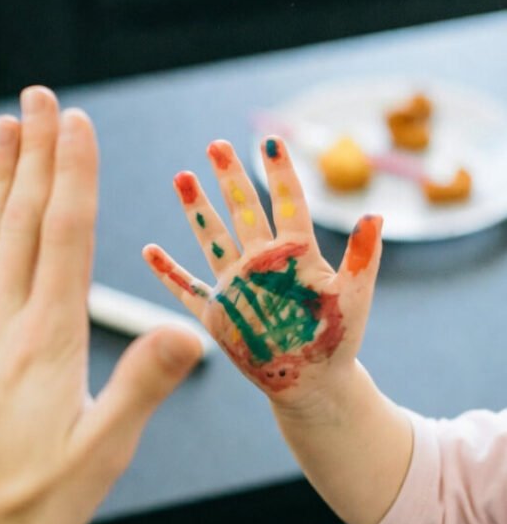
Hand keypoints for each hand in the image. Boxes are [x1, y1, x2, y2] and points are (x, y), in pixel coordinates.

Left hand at [0, 87, 201, 523]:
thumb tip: (186, 330)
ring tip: (2, 130)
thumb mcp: (101, 453)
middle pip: (24, 222)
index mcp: (49, 339)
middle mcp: (3, 324)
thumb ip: (141, 386)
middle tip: (37, 97)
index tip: (74, 121)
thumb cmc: (31, 501)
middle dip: (36, 155)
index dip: (73, 174)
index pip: (65, 236)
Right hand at [143, 137, 382, 408]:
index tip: (271, 140)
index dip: (280, 173)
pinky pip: (187, 288)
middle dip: (230, 177)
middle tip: (216, 143)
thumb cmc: (336, 339)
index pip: (288, 203)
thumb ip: (363, 258)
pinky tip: (149, 251)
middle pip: (244, 210)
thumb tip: (375, 214)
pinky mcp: (217, 314)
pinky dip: (168, 273)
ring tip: (182, 176)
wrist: (313, 382)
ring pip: (213, 238)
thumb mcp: (353, 297)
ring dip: (197, 210)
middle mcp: (262, 262)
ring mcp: (237, 285)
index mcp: (296, 254)